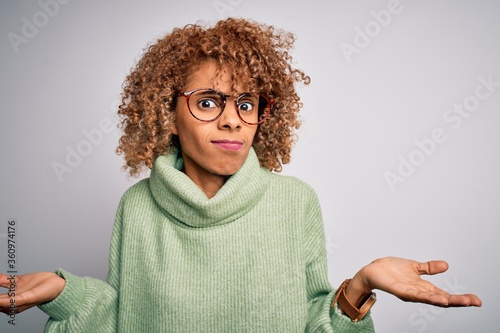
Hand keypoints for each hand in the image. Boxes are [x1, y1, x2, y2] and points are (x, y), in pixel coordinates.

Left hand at [0, 272, 64, 313]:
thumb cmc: (46, 294)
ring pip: (1, 286)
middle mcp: (13, 298)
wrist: (57, 283)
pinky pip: (7, 279)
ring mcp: (16, 288)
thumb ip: (12, 301)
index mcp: (14, 306)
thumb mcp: (27, 299)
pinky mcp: (19, 280)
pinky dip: (1, 277)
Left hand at [346, 257, 481, 307]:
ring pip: (430, 298)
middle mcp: (418, 292)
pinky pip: (414, 294)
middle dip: (458, 301)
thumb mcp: (414, 267)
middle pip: (441, 299)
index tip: (476, 300)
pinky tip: (437, 297)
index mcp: (423, 287)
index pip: (445, 294)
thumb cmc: (391, 271)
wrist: (372, 271)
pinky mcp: (399, 290)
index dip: (460, 298)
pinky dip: (426, 296)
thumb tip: (446, 265)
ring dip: (444, 300)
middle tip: (475, 302)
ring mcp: (409, 292)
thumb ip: (429, 268)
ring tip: (459, 301)